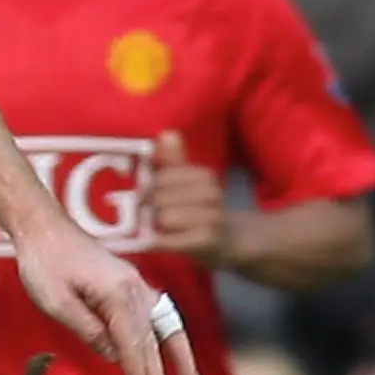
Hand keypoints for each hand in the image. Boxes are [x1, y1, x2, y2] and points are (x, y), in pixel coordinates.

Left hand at [12, 217, 198, 374]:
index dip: (137, 374)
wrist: (45, 228)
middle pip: (152, 340)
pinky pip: (158, 313)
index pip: (133, 344)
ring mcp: (135, 285)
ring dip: (176, 355)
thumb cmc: (45, 263)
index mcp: (118, 294)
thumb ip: (87, 328)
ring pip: (163, 326)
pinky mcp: (129, 284)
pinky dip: (168, 334)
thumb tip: (113, 354)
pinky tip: (171, 350)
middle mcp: (134, 289)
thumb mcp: (56, 301)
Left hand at [146, 130, 227, 265]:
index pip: (161, 177)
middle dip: (148, 208)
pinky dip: (158, 242)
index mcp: (203, 176)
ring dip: (154, 226)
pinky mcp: (207, 240)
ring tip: (156, 229)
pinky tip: (152, 242)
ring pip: (165, 217)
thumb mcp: (187, 182)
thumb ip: (174, 160)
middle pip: (160, 197)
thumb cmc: (199, 209)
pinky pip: (171, 240)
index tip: (144, 198)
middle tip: (145, 217)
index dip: (147, 189)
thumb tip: (167, 133)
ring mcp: (212, 218)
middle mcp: (211, 194)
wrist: (230, 240)